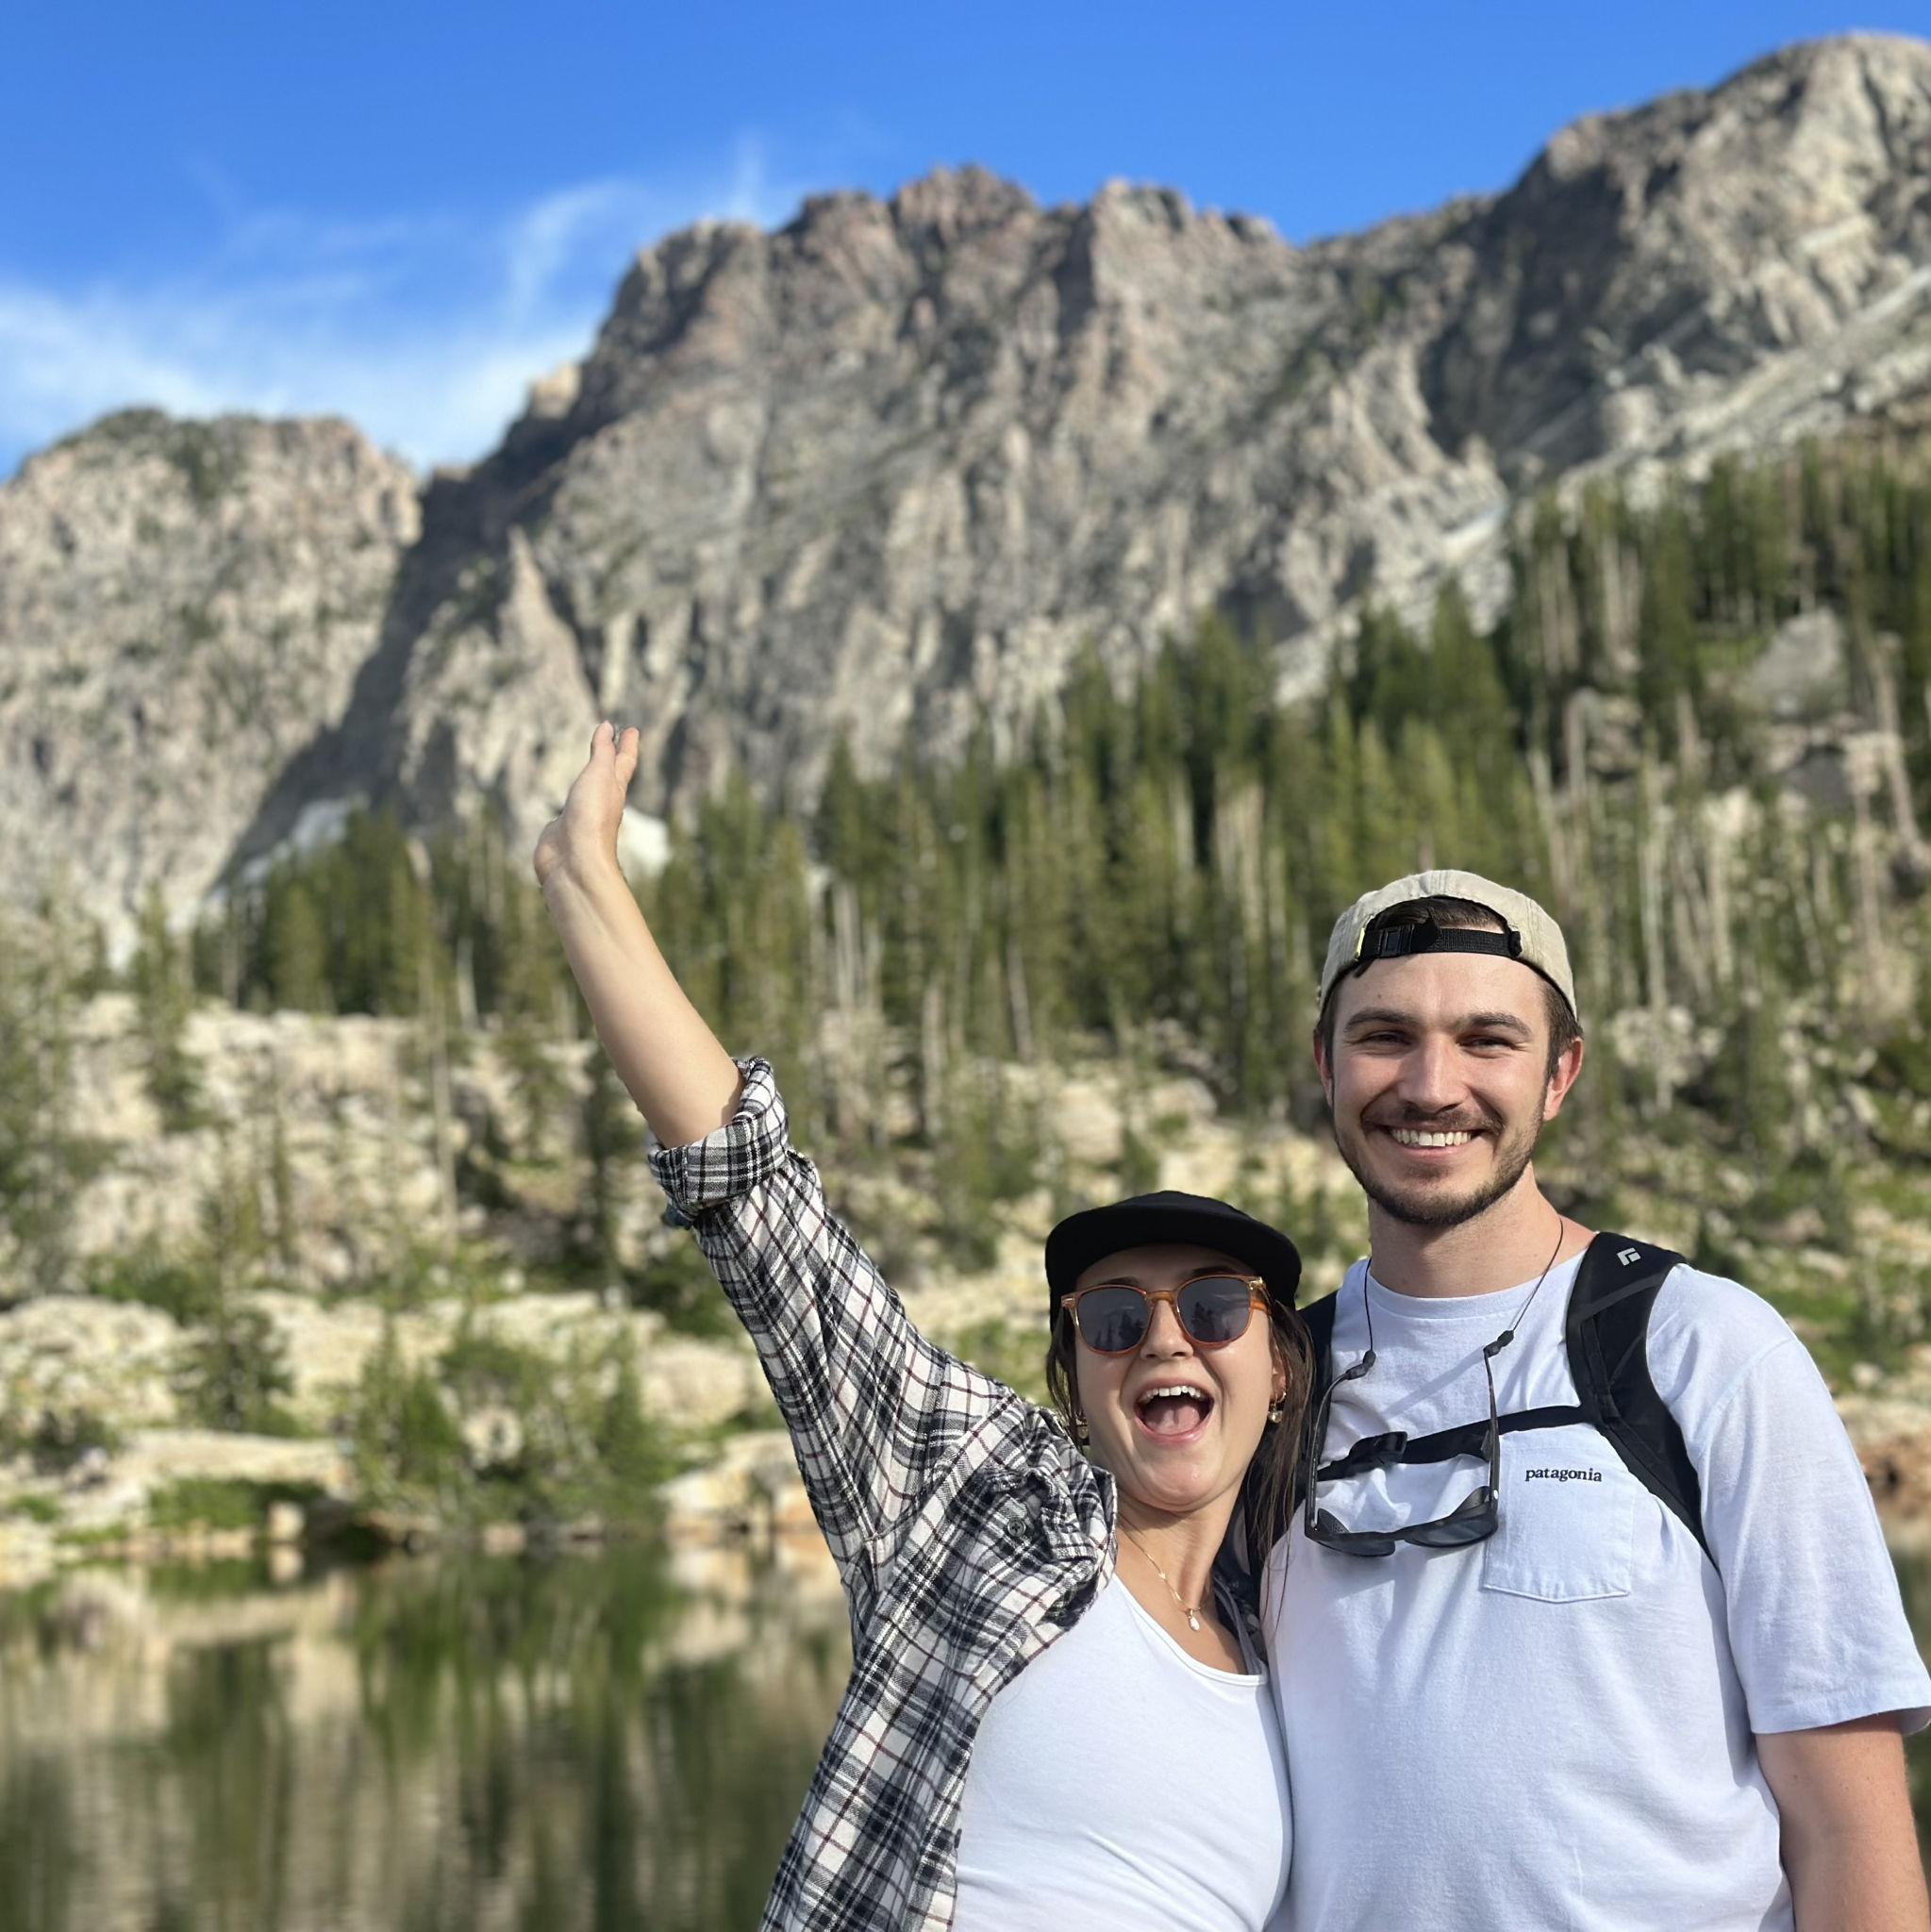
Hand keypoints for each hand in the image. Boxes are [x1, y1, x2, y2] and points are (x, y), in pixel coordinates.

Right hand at [533, 721, 640, 890]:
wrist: (574, 861)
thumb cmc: (591, 817)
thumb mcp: (599, 775)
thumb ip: (602, 751)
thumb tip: (607, 727)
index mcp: (614, 789)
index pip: (624, 760)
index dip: (628, 744)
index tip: (632, 730)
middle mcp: (601, 802)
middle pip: (610, 774)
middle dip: (613, 757)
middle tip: (615, 741)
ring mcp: (582, 816)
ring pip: (590, 791)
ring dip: (592, 778)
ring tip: (592, 769)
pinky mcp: (563, 830)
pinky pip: (568, 810)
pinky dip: (569, 801)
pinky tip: (566, 804)